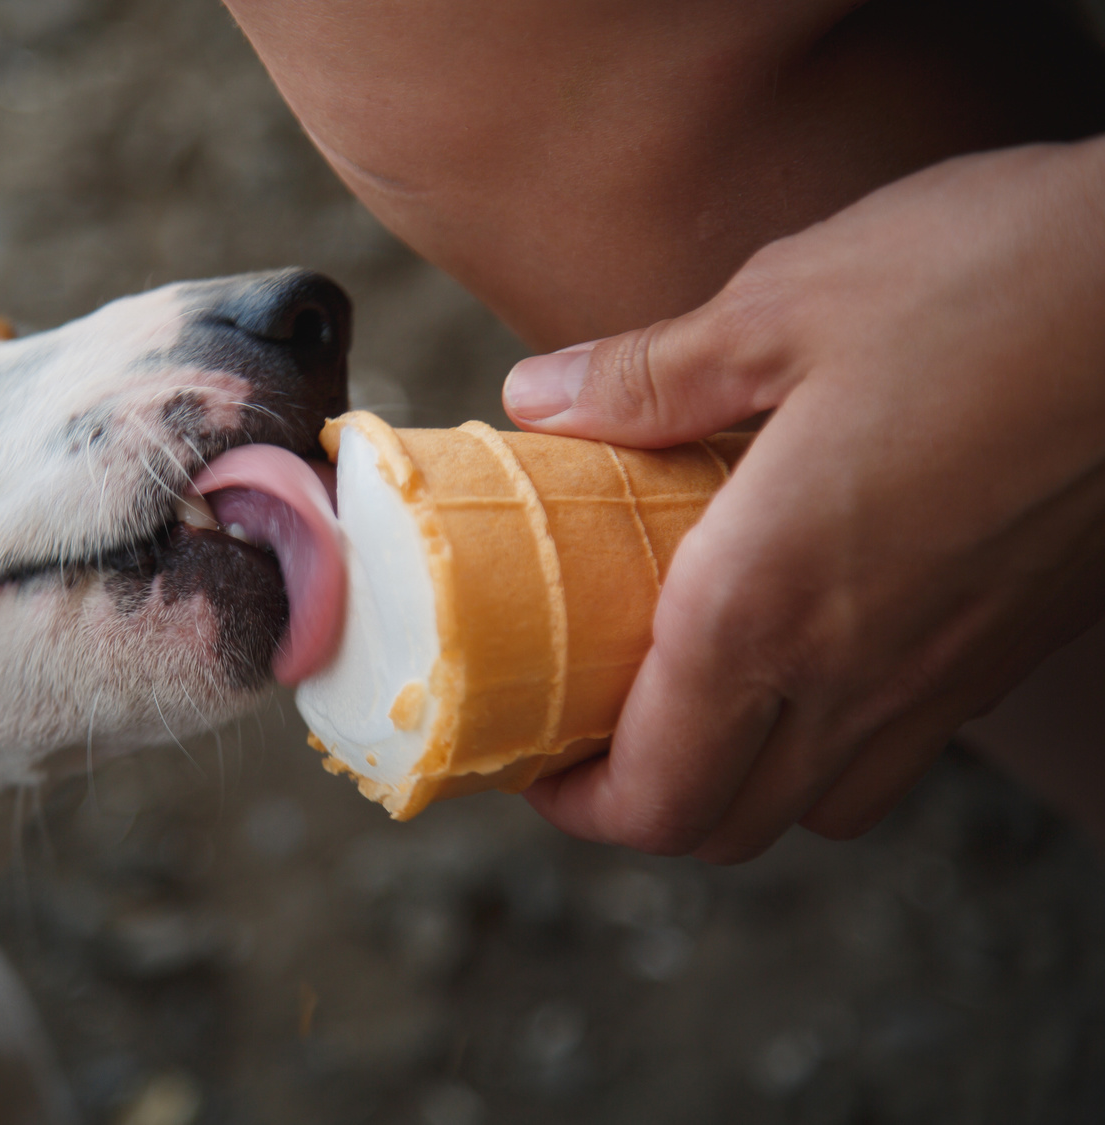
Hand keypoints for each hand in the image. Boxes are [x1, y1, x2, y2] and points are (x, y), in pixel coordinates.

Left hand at [504, 138, 1104, 862]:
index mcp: (765, 603)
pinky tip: (813, 644)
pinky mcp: (1014, 648)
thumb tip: (534, 398)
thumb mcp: (782, 304)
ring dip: (739, 782)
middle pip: (726, 829)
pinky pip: (903, 750)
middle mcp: (857, 674)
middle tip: (590, 728)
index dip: (574, 804)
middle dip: (639, 806)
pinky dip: (834, 742)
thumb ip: (644, 376)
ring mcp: (950, 676)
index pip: (652, 794)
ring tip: (691, 695)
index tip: (531, 757)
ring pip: (823, 807)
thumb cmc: (992, 279)